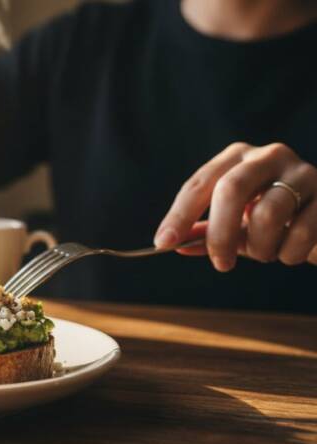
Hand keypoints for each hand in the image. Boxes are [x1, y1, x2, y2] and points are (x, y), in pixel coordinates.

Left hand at [155, 142, 316, 270]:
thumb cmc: (273, 221)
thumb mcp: (235, 224)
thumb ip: (204, 232)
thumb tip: (171, 243)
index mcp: (236, 158)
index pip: (199, 183)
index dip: (179, 215)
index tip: (163, 243)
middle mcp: (268, 156)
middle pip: (231, 190)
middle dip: (220, 234)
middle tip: (221, 264)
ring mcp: (303, 172)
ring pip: (268, 215)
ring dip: (261, 247)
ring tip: (266, 253)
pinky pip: (301, 233)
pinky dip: (288, 253)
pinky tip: (289, 252)